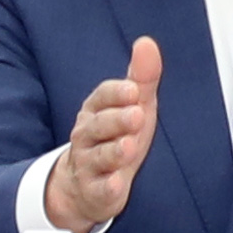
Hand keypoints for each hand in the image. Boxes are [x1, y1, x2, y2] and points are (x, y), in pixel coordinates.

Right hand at [43, 39, 164, 232]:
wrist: (85, 185)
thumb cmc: (115, 136)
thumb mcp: (132, 106)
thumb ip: (141, 77)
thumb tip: (147, 42)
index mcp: (96, 110)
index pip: (102, 97)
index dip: (116, 94)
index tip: (134, 89)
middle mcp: (87, 135)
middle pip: (99, 125)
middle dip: (117, 120)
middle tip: (137, 114)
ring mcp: (89, 164)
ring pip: (99, 156)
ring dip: (113, 151)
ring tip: (129, 146)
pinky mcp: (95, 191)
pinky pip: (100, 189)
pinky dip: (108, 187)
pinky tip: (117, 183)